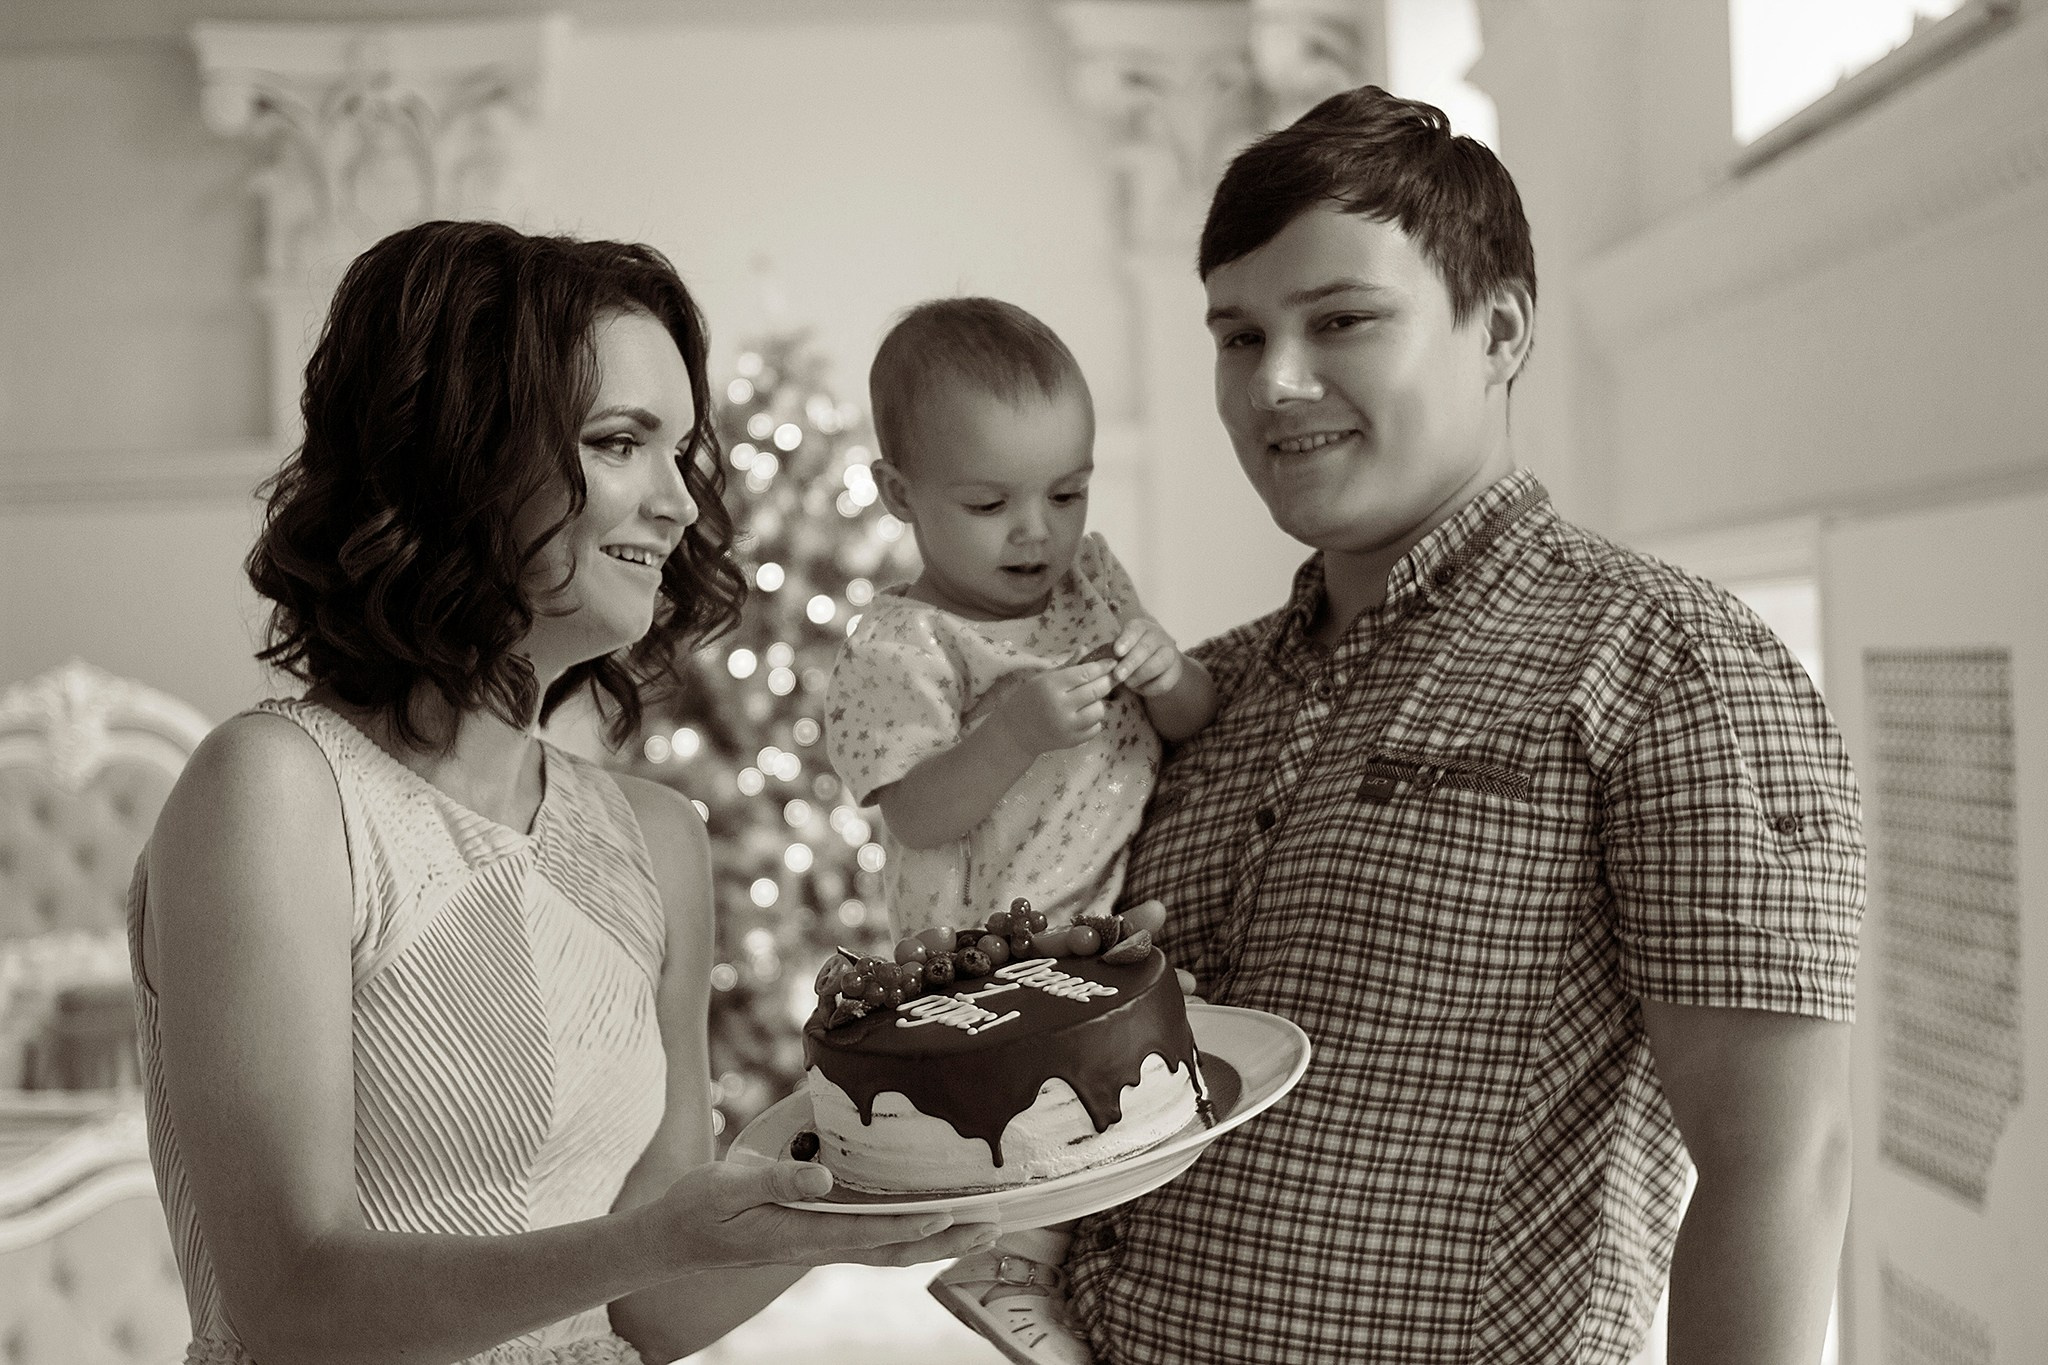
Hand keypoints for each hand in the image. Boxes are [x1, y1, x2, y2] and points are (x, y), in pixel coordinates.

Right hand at [652, 1161, 998, 1271]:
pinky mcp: (819, 1235)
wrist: (675, 1239)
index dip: (913, 1225)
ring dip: (939, 1240)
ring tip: (983, 1227)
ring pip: (892, 1248)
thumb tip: (822, 1174)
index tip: (952, 1214)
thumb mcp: (728, 1186)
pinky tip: (934, 1219)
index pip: (870, 1233)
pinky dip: (912, 1232)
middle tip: (993, 1227)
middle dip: (946, 1241)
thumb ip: (775, 1178)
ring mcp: (823, 1244)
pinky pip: (876, 1239)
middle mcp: (821, 1245)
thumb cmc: (699, 1209)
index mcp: (802, 1234)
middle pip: (896, 1250)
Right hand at [992, 659, 1116, 755]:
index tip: (1112, 662)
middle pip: (1096, 690)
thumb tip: (1086, 649)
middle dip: (1107, 681)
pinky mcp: (1072, 741)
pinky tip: (1085, 715)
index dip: (1102, 667)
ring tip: (1091, 699)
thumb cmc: (1028, 700)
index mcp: (1051, 686)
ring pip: (1099, 710)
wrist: (1015, 732)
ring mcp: (1067, 726)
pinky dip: (1094, 720)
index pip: (1085, 673)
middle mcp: (1060, 706)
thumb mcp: (1042, 678)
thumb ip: (1067, 666)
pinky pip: (1096, 728)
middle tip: (1110, 677)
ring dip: (1099, 702)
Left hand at [1109, 619, 1184, 697]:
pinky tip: (1139, 689)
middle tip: (1118, 675)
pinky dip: (1150, 688)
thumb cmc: (1130, 654)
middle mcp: (1157, 636)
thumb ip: (1110, 652)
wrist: (1157, 665)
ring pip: (1159, 663)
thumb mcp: (1120, 648)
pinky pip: (1164, 681)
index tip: (1117, 652)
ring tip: (1128, 683)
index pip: (1135, 629)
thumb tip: (1097, 662)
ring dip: (1141, 675)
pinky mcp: (1175, 672)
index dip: (1126, 640)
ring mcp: (1169, 653)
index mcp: (1141, 627)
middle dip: (1131, 662)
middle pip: (1146, 647)